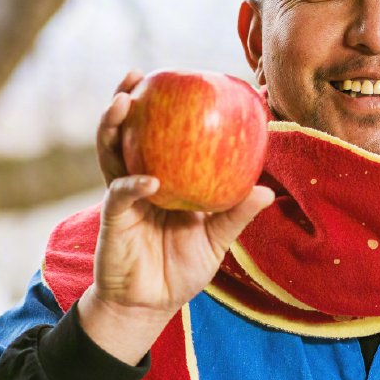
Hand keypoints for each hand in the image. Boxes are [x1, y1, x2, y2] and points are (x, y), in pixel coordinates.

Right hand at [78, 70, 274, 363]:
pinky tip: (149, 179)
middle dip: (125, 100)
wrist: (151, 304)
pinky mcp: (114, 219)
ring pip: (111, 152)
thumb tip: (268, 191)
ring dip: (112, 126)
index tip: (177, 77)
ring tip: (121, 102)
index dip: (162, 107)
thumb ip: (237, 215)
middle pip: (127, 132)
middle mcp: (139, 178)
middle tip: (136, 75)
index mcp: (164, 177)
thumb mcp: (217, 240)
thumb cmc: (182, 269)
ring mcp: (124, 196)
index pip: (159, 134)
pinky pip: (120, 194)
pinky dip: (133, 184)